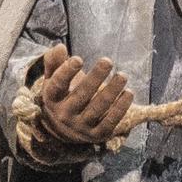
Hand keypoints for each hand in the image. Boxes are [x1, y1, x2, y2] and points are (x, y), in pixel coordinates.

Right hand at [19, 49, 135, 162]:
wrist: (65, 129)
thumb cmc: (63, 95)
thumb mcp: (53, 79)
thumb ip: (54, 61)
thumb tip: (60, 47)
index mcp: (52, 98)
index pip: (57, 85)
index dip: (66, 72)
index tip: (79, 59)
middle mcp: (64, 114)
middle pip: (81, 95)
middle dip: (95, 78)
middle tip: (107, 61)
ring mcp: (81, 126)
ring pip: (97, 108)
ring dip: (112, 91)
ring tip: (122, 75)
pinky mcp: (96, 135)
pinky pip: (110, 122)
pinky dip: (120, 108)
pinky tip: (129, 93)